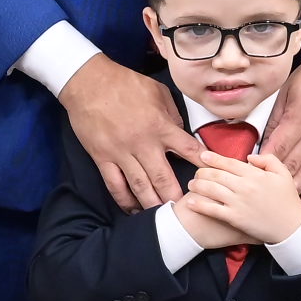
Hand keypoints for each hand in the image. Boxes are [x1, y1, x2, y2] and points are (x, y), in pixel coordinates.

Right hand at [60, 57, 203, 211]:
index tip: (213, 177)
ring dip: (152, 204)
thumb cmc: (124, 83)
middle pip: (163, 178)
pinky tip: (133, 210)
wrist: (88, 82)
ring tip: (163, 218)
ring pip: (140, 187)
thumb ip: (173, 114)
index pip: (188, 149)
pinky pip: (115, 185)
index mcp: (160, 126)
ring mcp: (121, 153)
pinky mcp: (102, 157)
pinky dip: (124, 200)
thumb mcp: (157, 92)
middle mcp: (143, 143)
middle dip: (176, 198)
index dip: (203, 165)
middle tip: (186, 211)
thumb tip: (182, 131)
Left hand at [181, 149, 300, 246]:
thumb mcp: (283, 174)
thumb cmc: (288, 200)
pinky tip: (191, 202)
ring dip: (198, 185)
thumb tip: (249, 157)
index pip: (229, 163)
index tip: (203, 156)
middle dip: (202, 171)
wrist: (291, 227)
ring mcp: (238, 202)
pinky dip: (200, 204)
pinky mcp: (234, 218)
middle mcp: (244, 186)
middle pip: (216, 175)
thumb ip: (268, 160)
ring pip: (211, 189)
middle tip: (196, 171)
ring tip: (191, 184)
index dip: (213, 158)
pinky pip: (212, 209)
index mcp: (255, 175)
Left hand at [269, 49, 300, 198]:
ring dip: (295, 190)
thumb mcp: (286, 93)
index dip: (261, 166)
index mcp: (299, 117)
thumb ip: (275, 121)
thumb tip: (261, 145)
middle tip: (259, 200)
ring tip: (281, 208)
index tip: (248, 180)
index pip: (277, 149)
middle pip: (292, 164)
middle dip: (274, 184)